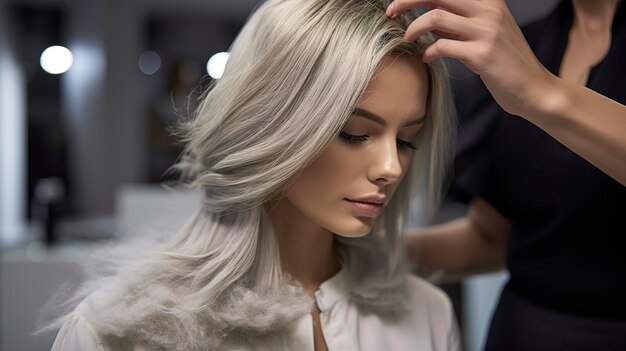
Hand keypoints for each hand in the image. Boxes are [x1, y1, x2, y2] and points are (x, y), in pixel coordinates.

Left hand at [387, 0, 556, 117]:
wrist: (534, 88)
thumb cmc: (505, 63)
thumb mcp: (484, 33)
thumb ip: (458, 23)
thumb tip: (427, 18)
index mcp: (489, 1)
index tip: (399, 3)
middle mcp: (489, 11)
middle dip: (406, 0)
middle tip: (390, 13)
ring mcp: (487, 31)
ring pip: (435, 18)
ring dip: (413, 29)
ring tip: (408, 39)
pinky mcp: (482, 55)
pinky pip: (442, 46)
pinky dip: (427, 52)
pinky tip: (426, 58)